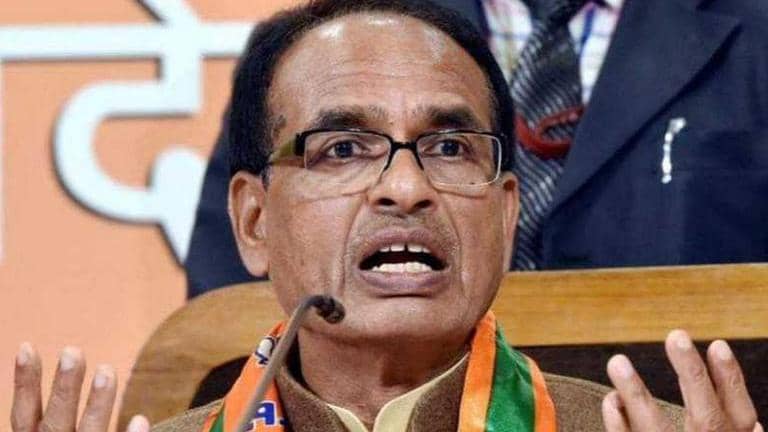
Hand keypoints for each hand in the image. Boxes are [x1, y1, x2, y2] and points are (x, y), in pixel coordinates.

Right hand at [11, 342, 149, 431]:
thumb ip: (56, 415)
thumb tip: (51, 364)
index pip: (25, 412)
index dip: (25, 382)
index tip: (26, 347)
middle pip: (56, 420)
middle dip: (64, 386)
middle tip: (72, 351)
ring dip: (98, 404)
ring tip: (106, 371)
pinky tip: (140, 419)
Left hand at [601, 330, 761, 431]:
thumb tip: (757, 425)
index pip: (740, 415)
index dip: (730, 380)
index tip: (718, 344)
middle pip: (706, 418)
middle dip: (693, 375)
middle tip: (676, 335)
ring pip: (655, 429)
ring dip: (636, 394)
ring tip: (617, 361)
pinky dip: (618, 424)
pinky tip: (611, 400)